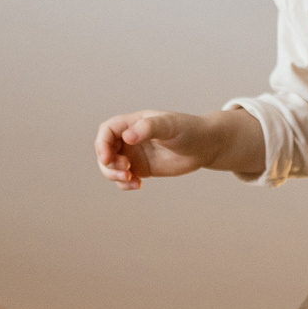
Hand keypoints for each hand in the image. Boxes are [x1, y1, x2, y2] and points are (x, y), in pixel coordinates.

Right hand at [95, 109, 222, 187]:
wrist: (206, 145)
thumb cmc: (189, 129)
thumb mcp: (170, 126)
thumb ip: (149, 128)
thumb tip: (127, 137)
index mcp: (133, 123)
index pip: (107, 131)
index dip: (102, 144)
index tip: (107, 158)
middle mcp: (130, 138)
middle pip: (105, 151)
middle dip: (109, 164)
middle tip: (126, 172)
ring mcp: (135, 154)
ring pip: (111, 167)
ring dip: (114, 176)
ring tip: (132, 180)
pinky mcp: (142, 169)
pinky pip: (124, 179)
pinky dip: (125, 184)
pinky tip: (139, 185)